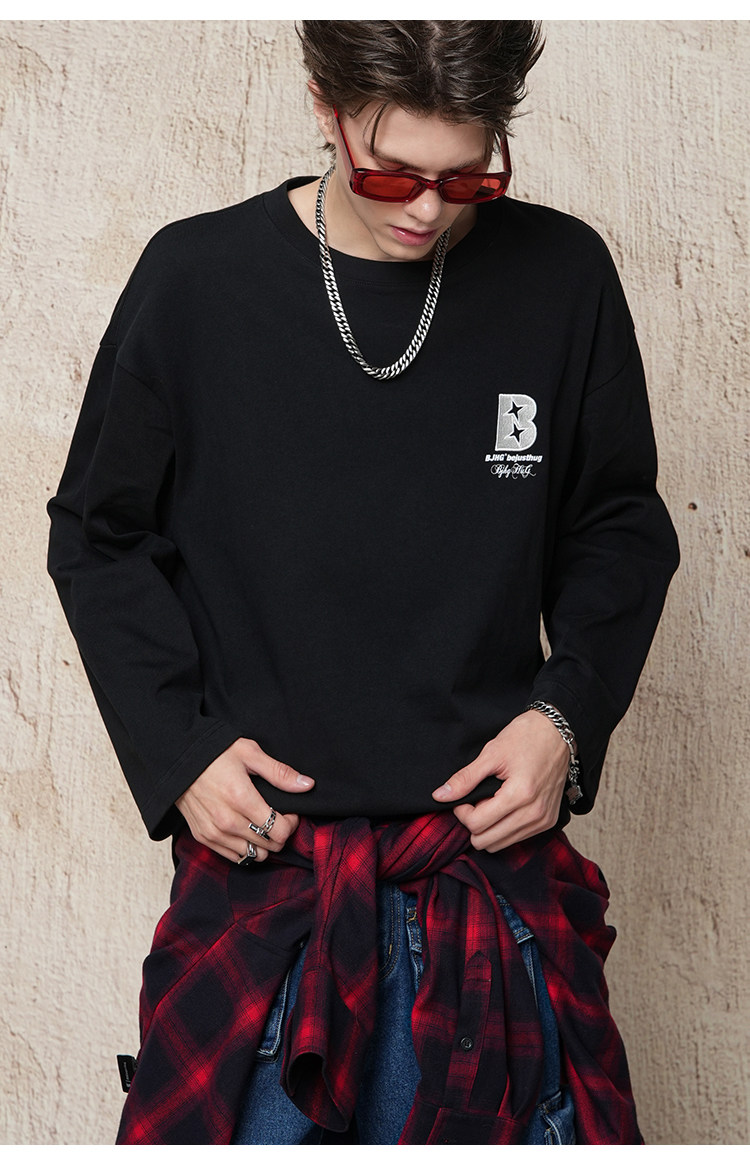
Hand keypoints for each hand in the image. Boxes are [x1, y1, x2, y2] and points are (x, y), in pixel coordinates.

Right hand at [176, 737, 314, 863]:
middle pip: (270, 846)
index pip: (280, 831)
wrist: (178, 760)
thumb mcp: (250, 753)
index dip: (291, 823)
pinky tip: (247, 831)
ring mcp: (214, 832)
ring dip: (264, 843)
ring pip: (254, 855)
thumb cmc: (215, 753)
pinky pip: (234, 857)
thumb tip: (307, 785)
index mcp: (242, 799)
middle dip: (280, 833)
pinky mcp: (203, 837)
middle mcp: (227, 821)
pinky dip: (245, 848)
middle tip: (278, 817)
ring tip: (262, 825)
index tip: (289, 811)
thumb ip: (280, 772)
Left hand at [431, 710, 569, 851]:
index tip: (463, 796)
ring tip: (491, 801)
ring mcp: (544, 820)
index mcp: (520, 795)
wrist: (557, 732)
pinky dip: (503, 827)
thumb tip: (439, 796)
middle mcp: (534, 813)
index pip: (477, 824)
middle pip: (486, 841)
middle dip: (474, 823)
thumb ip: (465, 778)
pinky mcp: (548, 822)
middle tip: (476, 799)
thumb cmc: (526, 737)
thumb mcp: (491, 753)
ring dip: (489, 827)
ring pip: (500, 844)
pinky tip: (504, 806)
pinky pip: (517, 838)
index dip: (462, 812)